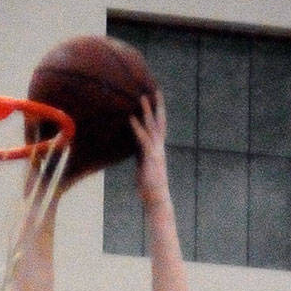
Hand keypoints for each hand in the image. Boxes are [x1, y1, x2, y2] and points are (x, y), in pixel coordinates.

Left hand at [131, 91, 169, 208]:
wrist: (156, 199)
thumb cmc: (149, 188)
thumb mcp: (144, 168)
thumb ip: (141, 157)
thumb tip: (137, 152)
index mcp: (157, 150)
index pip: (158, 128)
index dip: (157, 114)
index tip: (156, 100)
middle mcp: (159, 147)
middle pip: (160, 122)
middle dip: (158, 106)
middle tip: (155, 90)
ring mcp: (156, 151)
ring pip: (152, 126)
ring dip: (147, 111)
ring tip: (142, 97)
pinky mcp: (150, 157)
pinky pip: (143, 138)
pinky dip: (137, 127)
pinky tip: (131, 118)